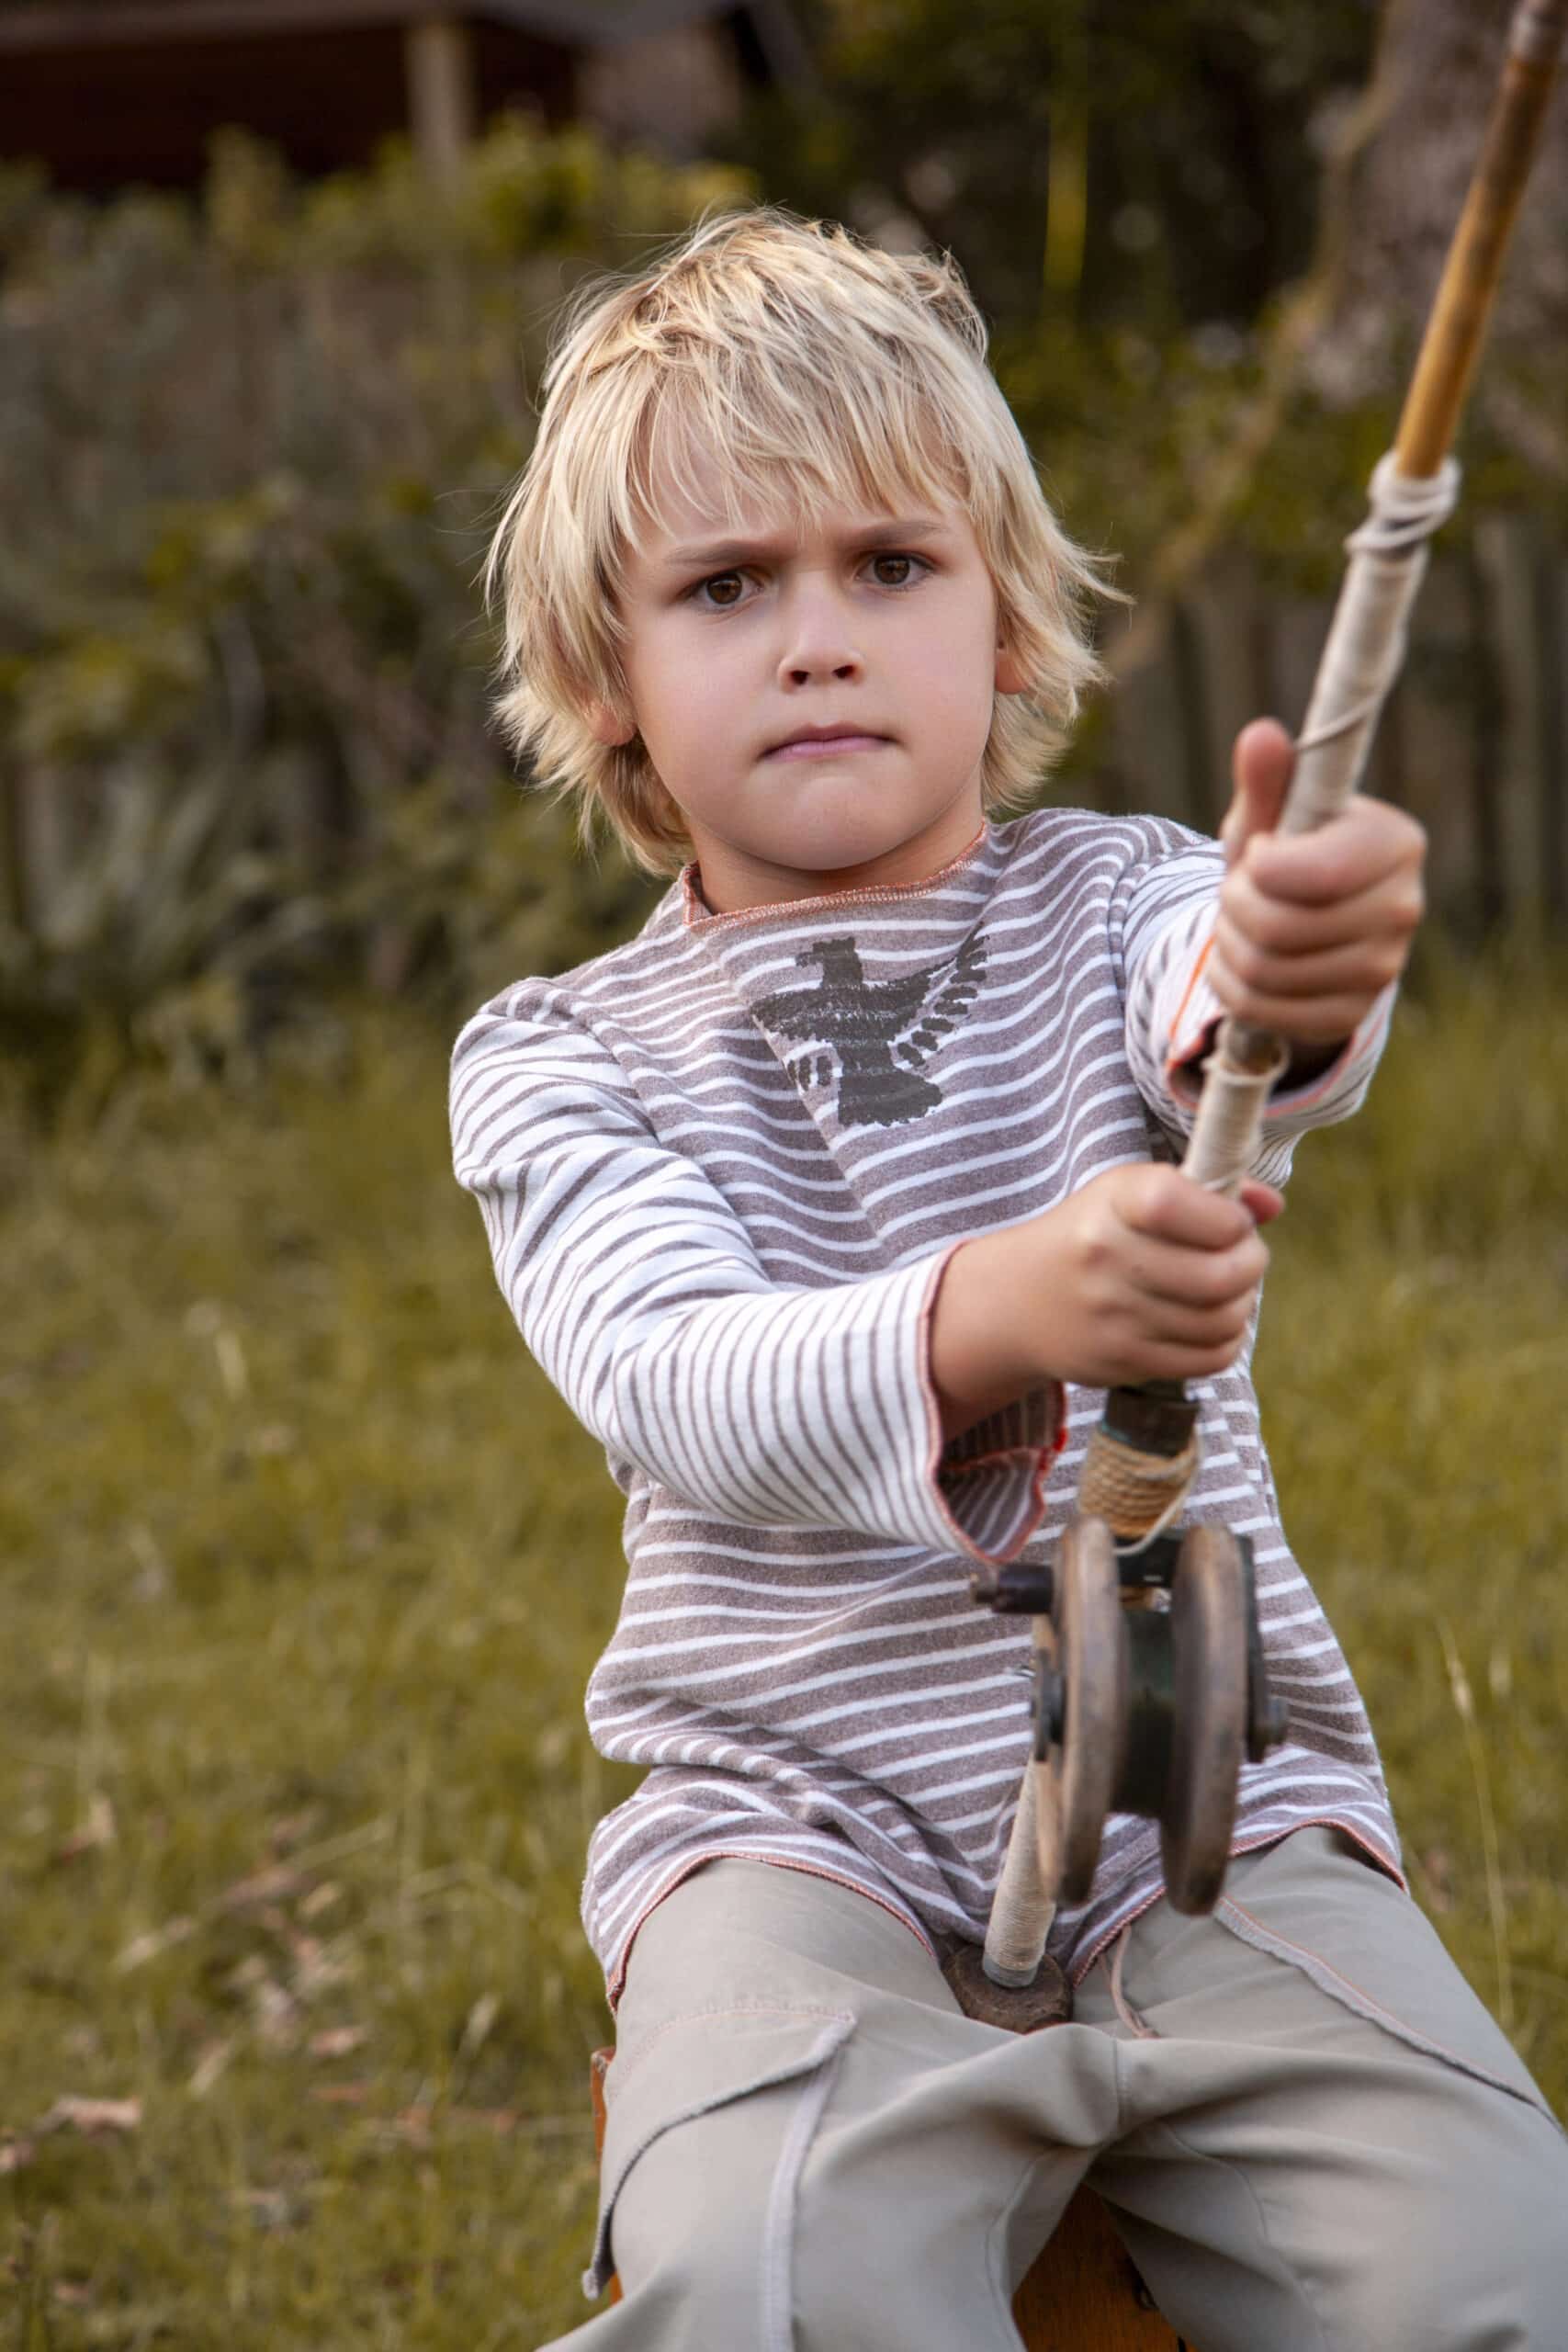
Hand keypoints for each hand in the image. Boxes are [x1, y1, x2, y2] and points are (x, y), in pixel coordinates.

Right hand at [930, 1165, 1281, 1436]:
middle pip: (1221, 1274)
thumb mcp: (1131, 1194)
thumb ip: (1206, 1191)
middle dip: (1251, 1263)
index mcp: (1113, 1204)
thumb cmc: (1092, 1236)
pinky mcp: (1123, 1361)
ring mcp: (1114, 1316)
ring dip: (1241, 1304)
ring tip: (1226, 1290)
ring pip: (1222, 1320)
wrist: (1018, 1301)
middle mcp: (1108, 1259)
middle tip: (1243, 1257)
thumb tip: (1273, 1205)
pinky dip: (1225, 1339)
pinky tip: (1209, 1321)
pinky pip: (1208, 1358)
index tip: (1231, 1220)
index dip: (1228, 1217)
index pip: (1184, 1205)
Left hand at [1211, 719, 1424, 1047]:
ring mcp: (1384, 969)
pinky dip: (1231, 987)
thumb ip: (1266, 779)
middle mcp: (1404, 908)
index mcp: (1396, 843)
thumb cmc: (1283, 856)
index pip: (1319, 874)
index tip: (1261, 851)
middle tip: (1242, 890)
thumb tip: (1261, 734)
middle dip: (1236, 906)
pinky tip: (1242, 963)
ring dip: (1229, 945)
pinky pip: (1263, 1010)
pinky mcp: (1352, 1014)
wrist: (1295, 928)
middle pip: (1281, 927)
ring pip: (1265, 971)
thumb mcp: (1269, 816)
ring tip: (1240, 922)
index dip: (1263, 867)